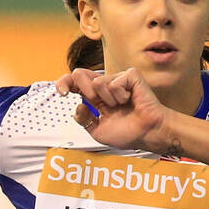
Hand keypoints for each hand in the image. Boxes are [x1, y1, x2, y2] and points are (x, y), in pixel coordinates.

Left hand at [55, 67, 177, 154]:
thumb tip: (78, 105)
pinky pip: (113, 83)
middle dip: (85, 92)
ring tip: (122, 107)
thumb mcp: (97, 132)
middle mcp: (104, 87)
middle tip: (100, 104)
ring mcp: (117, 79)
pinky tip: (130, 101)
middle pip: (80, 75)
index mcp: (96, 98)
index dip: (64, 84)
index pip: (74, 85)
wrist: (147, 133)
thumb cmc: (128, 134)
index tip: (61, 92)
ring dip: (107, 101)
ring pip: (97, 82)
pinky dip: (120, 97)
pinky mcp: (130, 75)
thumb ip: (84, 119)